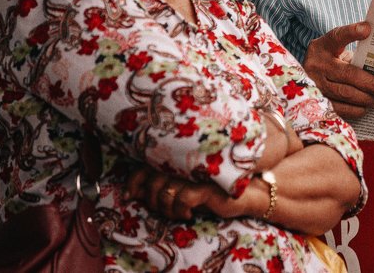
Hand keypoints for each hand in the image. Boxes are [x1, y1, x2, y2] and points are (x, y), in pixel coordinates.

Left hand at [125, 166, 256, 220]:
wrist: (242, 195)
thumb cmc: (209, 191)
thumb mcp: (180, 190)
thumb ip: (158, 187)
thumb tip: (133, 192)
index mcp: (177, 160)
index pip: (145, 165)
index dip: (133, 181)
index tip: (130, 196)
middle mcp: (185, 162)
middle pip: (153, 182)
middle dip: (153, 202)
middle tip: (164, 209)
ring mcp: (196, 172)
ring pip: (165, 193)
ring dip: (168, 210)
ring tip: (179, 213)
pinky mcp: (206, 185)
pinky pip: (181, 200)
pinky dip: (181, 211)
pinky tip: (189, 214)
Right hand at [303, 21, 373, 120]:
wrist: (309, 74)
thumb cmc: (332, 59)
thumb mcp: (338, 49)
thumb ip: (356, 50)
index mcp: (323, 46)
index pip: (338, 36)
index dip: (352, 32)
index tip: (367, 29)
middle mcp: (316, 63)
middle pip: (346, 73)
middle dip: (369, 82)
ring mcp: (314, 83)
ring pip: (344, 93)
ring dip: (365, 98)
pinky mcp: (316, 100)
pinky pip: (339, 108)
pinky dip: (355, 109)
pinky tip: (366, 107)